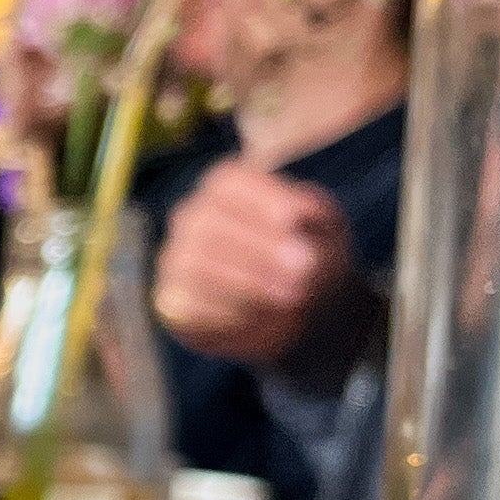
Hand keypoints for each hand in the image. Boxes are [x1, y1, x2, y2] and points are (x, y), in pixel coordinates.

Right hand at [153, 160, 350, 366]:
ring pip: (194, 265)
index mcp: (226, 187)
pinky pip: (189, 306)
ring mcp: (177, 259)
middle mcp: (193, 217)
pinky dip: (228, 312)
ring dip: (245, 281)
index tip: (293, 219)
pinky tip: (263, 315)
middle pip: (207, 224)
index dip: (258, 199)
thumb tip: (305, 210)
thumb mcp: (325, 228)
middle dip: (256, 247)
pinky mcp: (174, 303)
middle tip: (302, 268)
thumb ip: (316, 216)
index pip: (228, 183)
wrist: (295, 305)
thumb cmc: (307, 254)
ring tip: (291, 295)